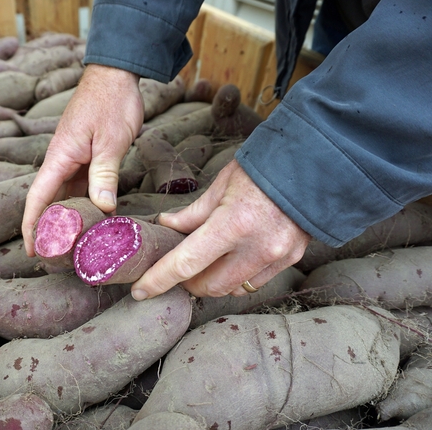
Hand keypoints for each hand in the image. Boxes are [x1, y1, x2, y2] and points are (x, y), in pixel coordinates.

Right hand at [21, 64, 143, 255]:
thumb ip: (104, 174)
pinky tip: (93, 218)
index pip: (38, 198)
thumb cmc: (111, 102)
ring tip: (74, 245)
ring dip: (68, 219)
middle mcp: (61, 161)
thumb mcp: (111, 141)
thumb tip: (103, 209)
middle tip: (57, 258)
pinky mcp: (86, 157)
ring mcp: (73, 159)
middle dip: (49, 229)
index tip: (31, 250)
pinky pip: (80, 186)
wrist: (116, 75)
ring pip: (65, 196)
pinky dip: (84, 204)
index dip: (31, 226)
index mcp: (60, 157)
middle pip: (48, 201)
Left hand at [130, 159, 310, 299]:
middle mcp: (256, 247)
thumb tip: (166, 226)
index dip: (158, 280)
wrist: (316, 166)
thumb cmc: (262, 170)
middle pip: (208, 286)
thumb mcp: (221, 186)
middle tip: (177, 270)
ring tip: (204, 264)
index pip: (185, 264)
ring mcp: (277, 257)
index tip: (140, 290)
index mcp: (233, 224)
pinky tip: (231, 261)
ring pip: (232, 289)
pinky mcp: (291, 260)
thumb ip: (192, 214)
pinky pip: (254, 282)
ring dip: (212, 282)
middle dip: (187, 283)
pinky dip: (236, 277)